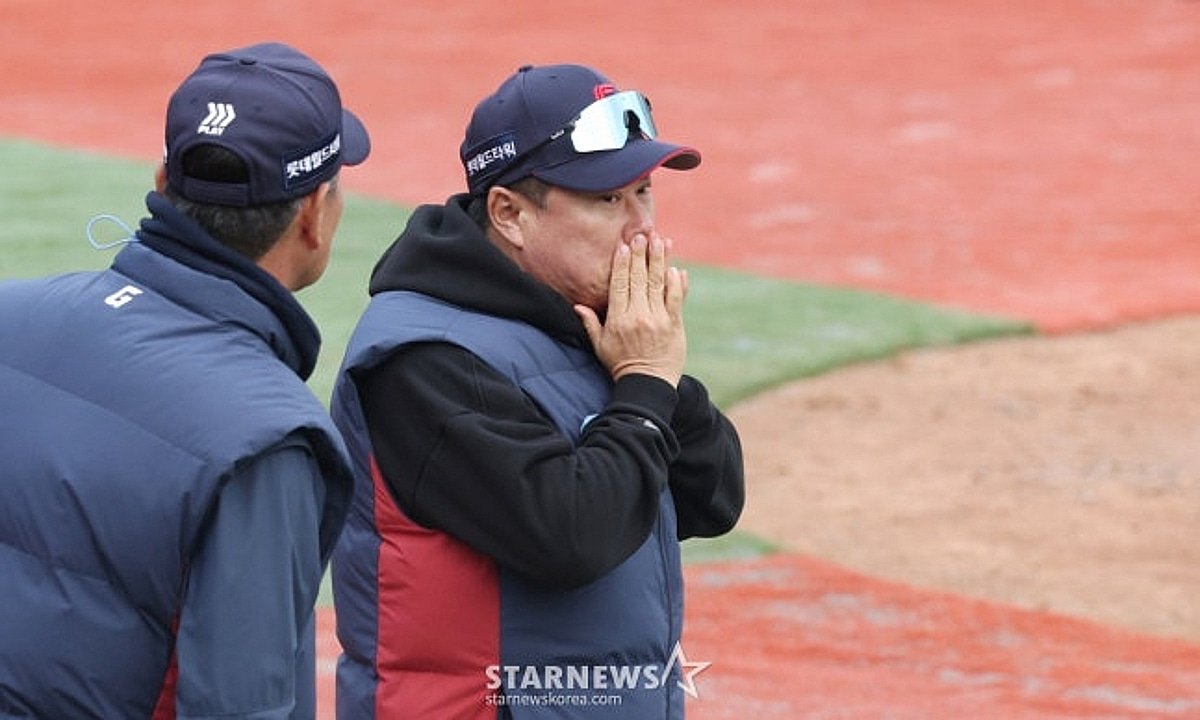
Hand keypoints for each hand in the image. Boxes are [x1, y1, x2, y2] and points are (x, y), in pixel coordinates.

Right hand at [575, 232, 687, 386]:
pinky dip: (676, 283)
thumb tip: (578, 305)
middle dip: (641, 254)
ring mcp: (658, 320)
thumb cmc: (621, 365)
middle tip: (643, 234)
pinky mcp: (674, 325)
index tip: (624, 245)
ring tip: (662, 241)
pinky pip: (676, 299)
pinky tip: (675, 269)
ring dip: (661, 260)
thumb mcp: (600, 346)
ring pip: (658, 284)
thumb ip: (591, 323)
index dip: (622, 263)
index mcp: (618, 319)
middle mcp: (638, 316)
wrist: (647, 385)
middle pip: (639, 279)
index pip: (619, 284)